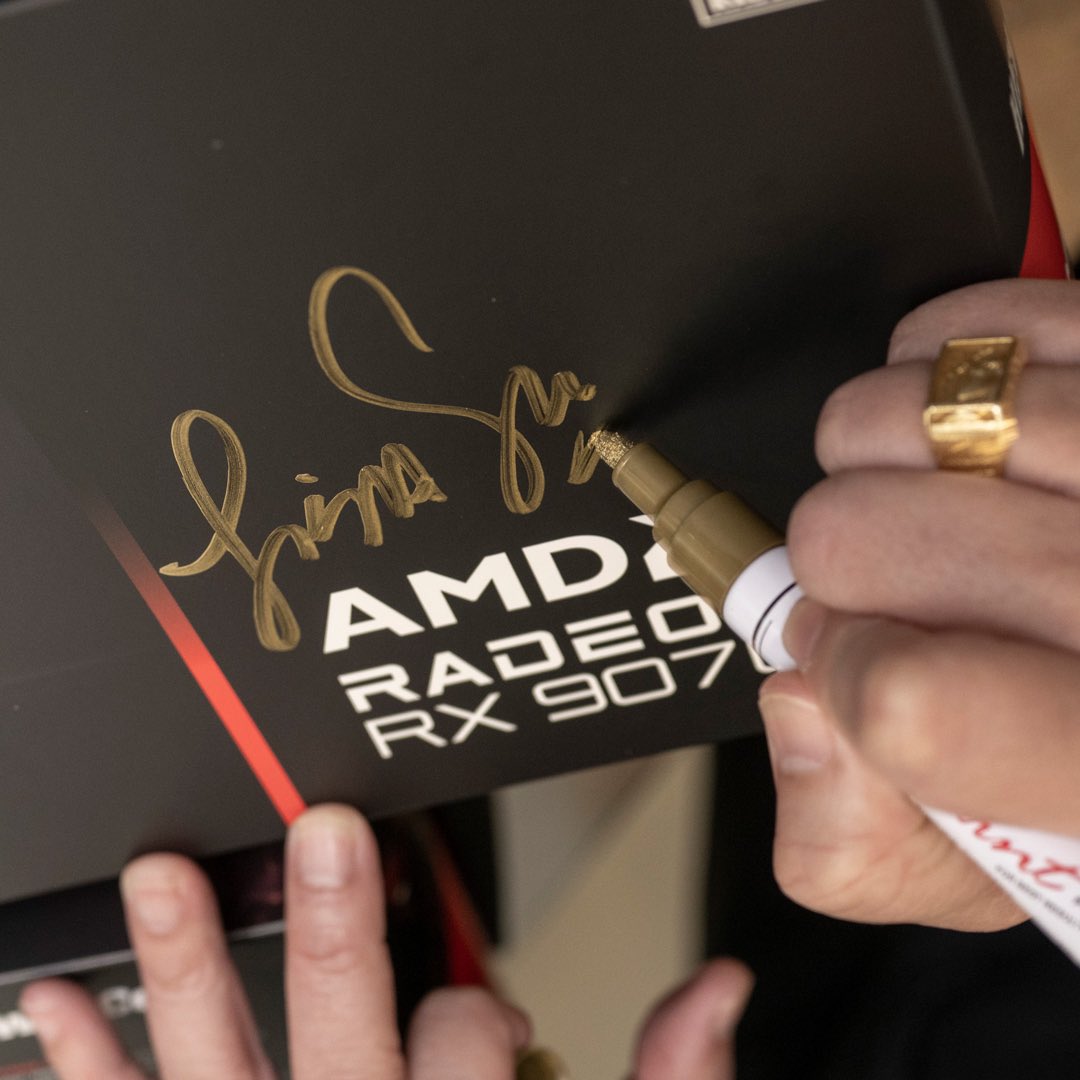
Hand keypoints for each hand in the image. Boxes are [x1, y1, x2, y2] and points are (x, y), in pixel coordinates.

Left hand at [19, 804, 752, 1078]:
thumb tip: (718, 986)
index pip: (465, 1038)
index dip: (482, 1015)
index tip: (498, 1029)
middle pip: (346, 1034)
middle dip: (334, 931)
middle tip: (321, 835)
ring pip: (219, 1072)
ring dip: (185, 968)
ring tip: (161, 877)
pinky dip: (84, 1072)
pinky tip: (52, 1011)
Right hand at [759, 279, 1079, 930]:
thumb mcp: (995, 871)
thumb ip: (861, 844)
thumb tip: (804, 709)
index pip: (911, 700)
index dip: (836, 678)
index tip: (850, 666)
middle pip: (859, 540)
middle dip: (832, 565)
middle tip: (888, 585)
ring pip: (889, 419)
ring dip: (865, 462)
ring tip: (925, 499)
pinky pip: (963, 327)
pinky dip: (923, 369)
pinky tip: (963, 427)